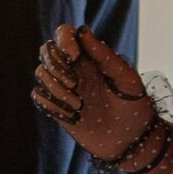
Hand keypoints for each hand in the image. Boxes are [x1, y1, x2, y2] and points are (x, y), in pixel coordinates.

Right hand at [31, 25, 158, 166]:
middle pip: (47, 50)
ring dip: (56, 89)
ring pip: (41, 73)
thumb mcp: (125, 78)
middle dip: (56, 65)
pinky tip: (72, 116)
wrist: (131, 142)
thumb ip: (104, 55)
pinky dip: (51, 104)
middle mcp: (74, 69)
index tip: (74, 57)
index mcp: (90, 56)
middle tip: (75, 83)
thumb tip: (82, 31)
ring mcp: (64, 88)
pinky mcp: (57, 107)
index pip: (65, 33)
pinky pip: (38, 95)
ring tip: (79, 105)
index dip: (64, 40)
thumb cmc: (134, 107)